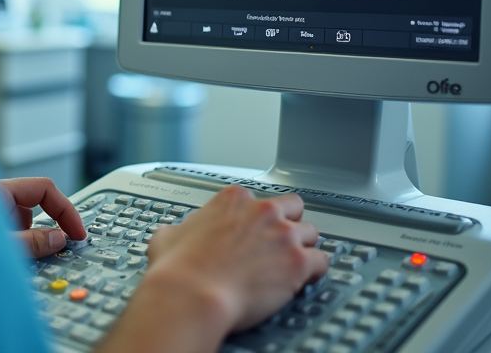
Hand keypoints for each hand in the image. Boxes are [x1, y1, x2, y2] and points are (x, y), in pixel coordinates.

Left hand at [0, 177, 86, 258]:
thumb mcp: (1, 249)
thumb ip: (31, 242)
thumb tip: (58, 239)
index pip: (44, 189)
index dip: (66, 210)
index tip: (77, 233)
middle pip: (34, 206)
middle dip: (49, 229)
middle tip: (64, 249)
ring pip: (21, 223)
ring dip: (32, 241)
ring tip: (35, 264)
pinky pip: (9, 234)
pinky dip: (20, 247)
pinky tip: (18, 265)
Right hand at [98, 186, 328, 352]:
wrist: (192, 293)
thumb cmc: (179, 268)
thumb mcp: (168, 236)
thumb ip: (181, 228)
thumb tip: (174, 234)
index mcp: (233, 200)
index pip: (259, 199)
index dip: (258, 218)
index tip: (254, 231)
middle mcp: (263, 211)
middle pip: (293, 208)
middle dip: (289, 223)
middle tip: (279, 242)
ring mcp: (283, 235)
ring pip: (311, 233)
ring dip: (304, 247)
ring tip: (293, 263)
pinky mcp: (298, 262)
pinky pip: (322, 261)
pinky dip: (315, 271)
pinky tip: (305, 278)